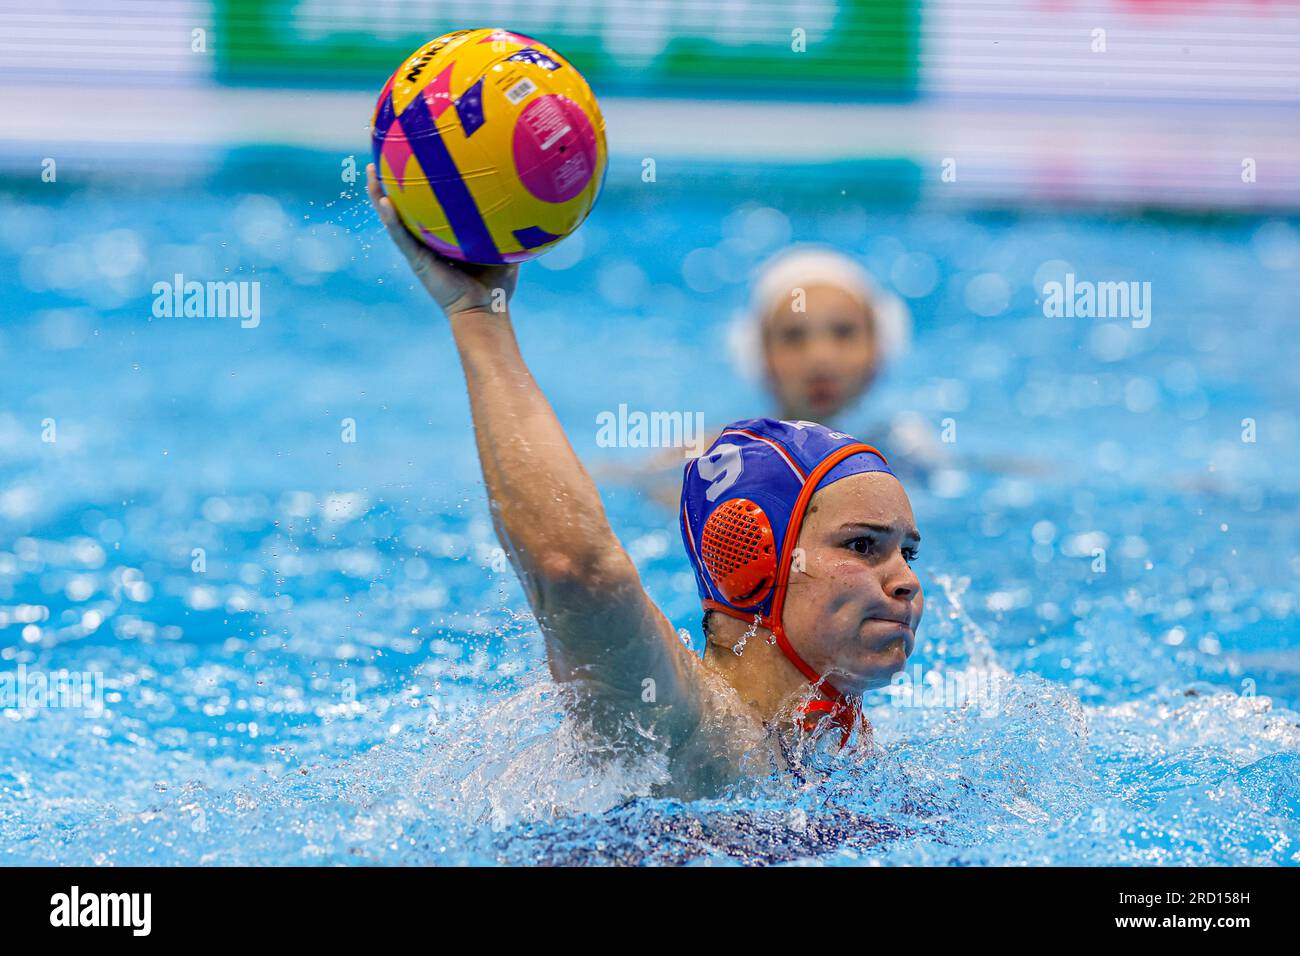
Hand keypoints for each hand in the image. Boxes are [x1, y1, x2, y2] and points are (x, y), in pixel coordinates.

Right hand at [367, 163, 517, 317]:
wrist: (486, 310)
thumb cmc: (497, 283)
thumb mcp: (504, 245)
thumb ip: (509, 222)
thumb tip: (526, 195)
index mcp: (443, 233)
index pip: (427, 201)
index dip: (417, 178)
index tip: (412, 150)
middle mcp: (426, 238)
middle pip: (403, 202)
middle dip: (390, 177)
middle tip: (382, 149)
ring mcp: (418, 249)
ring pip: (392, 216)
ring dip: (378, 194)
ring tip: (370, 169)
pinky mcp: (417, 261)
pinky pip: (400, 236)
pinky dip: (391, 219)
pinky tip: (383, 200)